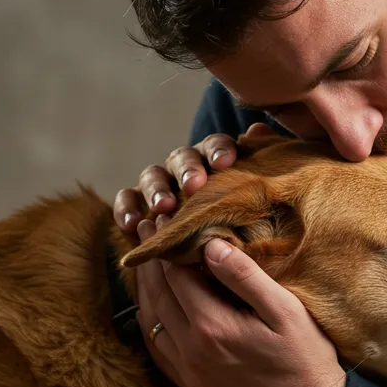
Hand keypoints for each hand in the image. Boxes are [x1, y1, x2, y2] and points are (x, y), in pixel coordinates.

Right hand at [113, 122, 275, 234]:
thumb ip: (255, 166)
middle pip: (182, 157)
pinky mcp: (136, 204)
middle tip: (194, 186)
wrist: (206, 256)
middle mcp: (184, 167)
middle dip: (188, 170)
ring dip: (158, 189)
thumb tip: (260, 129)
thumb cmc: (235, 222)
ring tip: (164, 207)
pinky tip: (133, 224)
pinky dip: (126, 209)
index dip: (219, 150)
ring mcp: (158, 184)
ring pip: (153, 175)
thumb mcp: (250, 198)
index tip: (226, 162)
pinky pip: (126, 200)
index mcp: (214, 161)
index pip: (216, 146)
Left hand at [133, 216, 346, 386]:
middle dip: (150, 261)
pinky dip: (152, 322)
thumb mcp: (285, 310)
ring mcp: (188, 374)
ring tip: (148, 262)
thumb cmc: (307, 357)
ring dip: (146, 290)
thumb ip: (245, 277)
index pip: (176, 275)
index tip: (166, 220)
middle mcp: (192, 352)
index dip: (168, 244)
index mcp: (213, 327)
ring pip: (151, 323)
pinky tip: (156, 307)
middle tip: (147, 230)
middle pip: (157, 296)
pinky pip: (158, 350)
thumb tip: (210, 244)